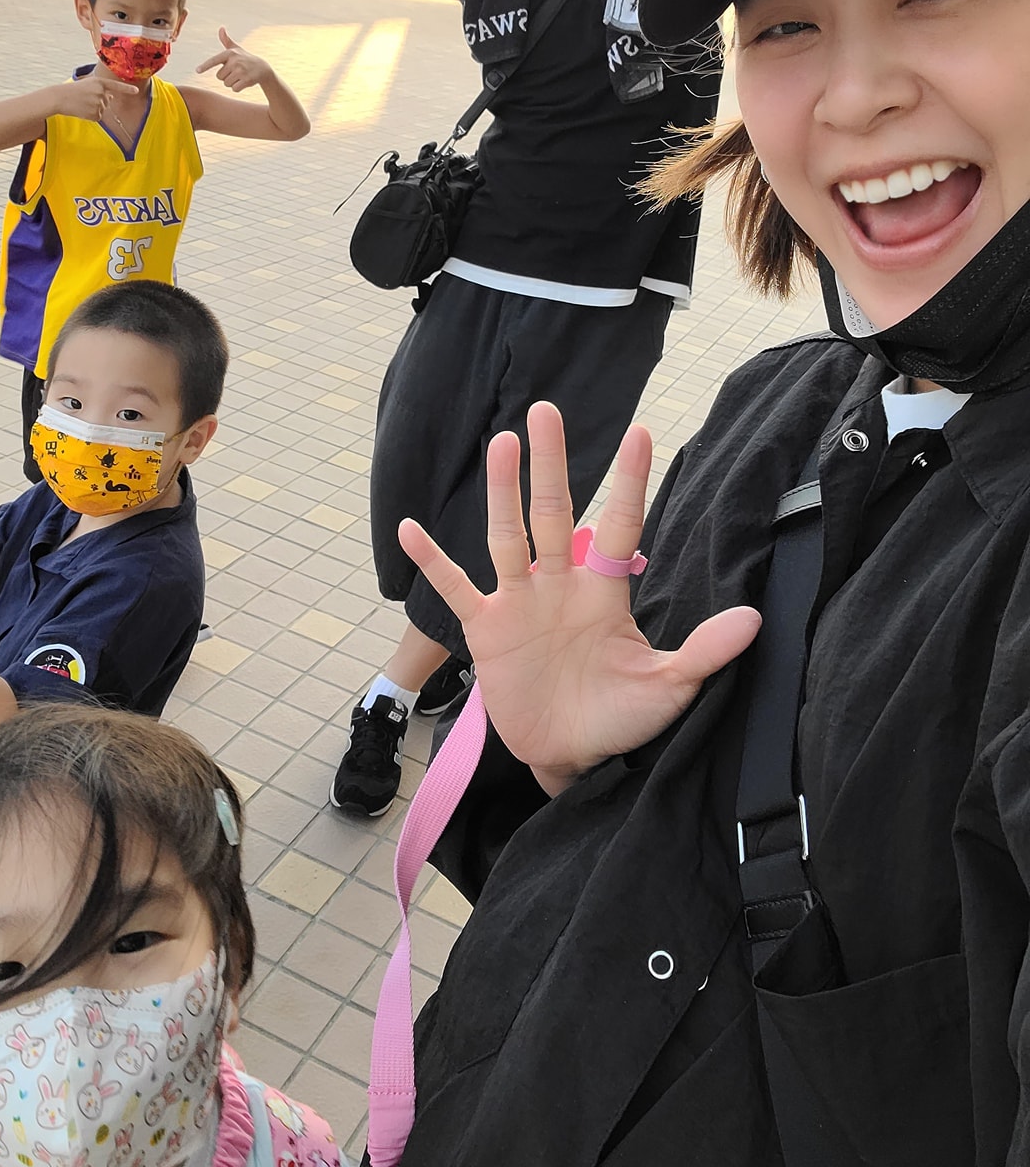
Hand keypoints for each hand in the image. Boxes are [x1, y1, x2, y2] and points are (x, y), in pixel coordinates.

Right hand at [48, 68, 134, 146]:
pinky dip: (91, 116)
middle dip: (98, 101)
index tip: (136, 91)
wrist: (59, 97)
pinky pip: (98, 117)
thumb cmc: (72, 91)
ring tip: (81, 104)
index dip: (127, 89)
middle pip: (107, 101)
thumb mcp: (87, 85)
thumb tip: (111, 97)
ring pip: (102, 109)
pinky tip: (82, 111)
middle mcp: (101, 92)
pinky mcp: (95, 113)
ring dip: (93, 109)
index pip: (116, 86)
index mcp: (99, 82)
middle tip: (83, 98)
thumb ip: (101, 89)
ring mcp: (98, 103)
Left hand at [196, 29, 270, 90]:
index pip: (214, 60)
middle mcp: (235, 61)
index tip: (197, 70)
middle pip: (219, 76)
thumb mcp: (236, 49)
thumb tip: (221, 28)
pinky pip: (234, 89)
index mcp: (230, 53)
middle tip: (235, 72)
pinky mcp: (247, 80)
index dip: (205, 66)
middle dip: (226, 77)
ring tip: (240, 76)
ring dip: (232, 83)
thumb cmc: (245, 58)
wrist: (262, 68)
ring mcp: (241, 71)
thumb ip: (226, 40)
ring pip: (226, 84)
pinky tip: (244, 82)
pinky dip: (238, 88)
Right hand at [400, 402, 760, 790]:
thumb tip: (755, 620)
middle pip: (555, 512)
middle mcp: (560, 583)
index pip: (621, 525)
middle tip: (545, 410)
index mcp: (604, 590)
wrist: (571, 757)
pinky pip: (456, 588)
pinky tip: (410, 530)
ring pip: (509, 536)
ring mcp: (521, 601)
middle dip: (551, 463)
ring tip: (500, 443)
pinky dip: (432, 562)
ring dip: (503, 492)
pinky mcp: (486, 629)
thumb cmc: (620, 717)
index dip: (630, 481)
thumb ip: (704, 652)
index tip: (639, 432)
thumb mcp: (668, 686)